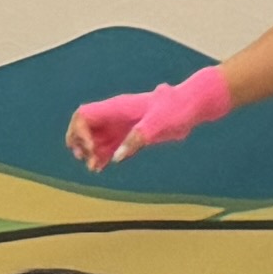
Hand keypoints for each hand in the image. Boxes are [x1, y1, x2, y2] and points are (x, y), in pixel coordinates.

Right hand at [68, 66, 235, 171]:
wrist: (192, 105)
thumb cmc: (176, 109)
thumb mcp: (158, 125)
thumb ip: (136, 140)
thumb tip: (117, 158)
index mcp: (116, 107)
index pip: (84, 116)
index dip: (80, 132)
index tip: (91, 149)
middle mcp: (115, 115)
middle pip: (84, 126)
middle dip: (80, 142)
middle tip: (88, 158)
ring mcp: (122, 124)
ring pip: (96, 137)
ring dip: (90, 152)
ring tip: (94, 168)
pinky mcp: (131, 133)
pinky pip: (109, 144)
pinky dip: (102, 155)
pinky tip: (101, 167)